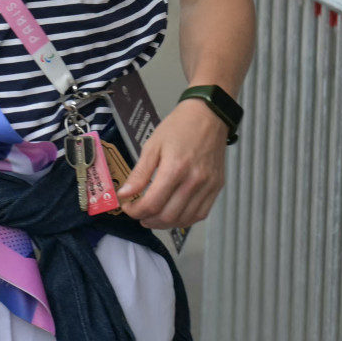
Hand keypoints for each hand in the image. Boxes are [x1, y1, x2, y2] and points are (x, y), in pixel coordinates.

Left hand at [116, 97, 230, 228]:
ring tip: (152, 217)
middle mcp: (194, 181)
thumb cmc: (178, 128)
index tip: (127, 207)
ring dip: (165, 224)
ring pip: (185, 219)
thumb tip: (124, 194)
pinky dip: (185, 220)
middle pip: (169, 215)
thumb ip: (139, 173)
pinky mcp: (217, 188)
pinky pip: (201, 213)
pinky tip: (173, 215)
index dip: (136, 211)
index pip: (153, 203)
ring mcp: (208, 186)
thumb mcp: (152, 146)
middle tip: (137, 214)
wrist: (209, 116)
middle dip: (148, 219)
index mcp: (175, 169)